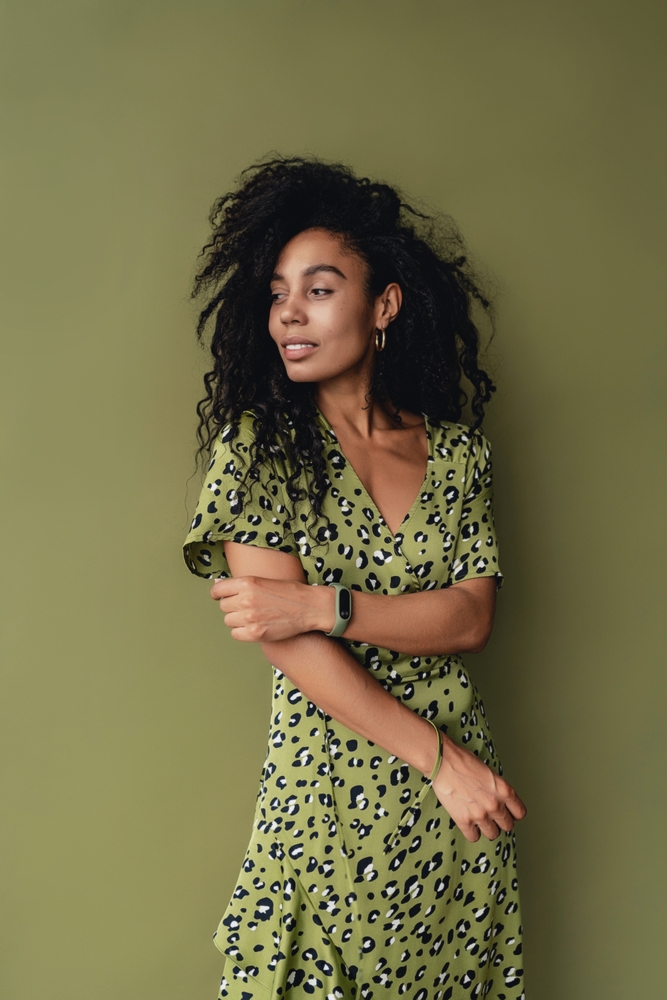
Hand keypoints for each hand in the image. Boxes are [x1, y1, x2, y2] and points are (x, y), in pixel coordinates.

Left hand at [210, 576, 334, 641]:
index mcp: (247, 582)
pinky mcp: (255, 633)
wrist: (309, 607)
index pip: (218, 590)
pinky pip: (236, 634)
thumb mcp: (264, 580)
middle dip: (233, 606)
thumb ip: (241, 584)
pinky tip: (254, 626)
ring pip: (229, 620)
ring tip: (254, 616)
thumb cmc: (290, 592)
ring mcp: (249, 617)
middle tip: (248, 606)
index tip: (220, 596)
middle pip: (224, 606)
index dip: (218, 594)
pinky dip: (242, 632)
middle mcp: (245, 599)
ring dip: (238, 619)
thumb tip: (218, 585)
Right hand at [432, 734, 526, 841]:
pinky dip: (471, 832)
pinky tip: (468, 823)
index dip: (513, 813)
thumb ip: (497, 789)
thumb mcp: (489, 773)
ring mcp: (480, 814)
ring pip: (493, 834)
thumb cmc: (463, 761)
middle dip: (500, 821)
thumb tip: (498, 800)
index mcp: (504, 790)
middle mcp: (495, 804)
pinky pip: (474, 837)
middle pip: (507, 826)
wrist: (443, 761)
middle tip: (492, 816)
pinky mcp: (464, 820)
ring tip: (479, 820)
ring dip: (487, 828)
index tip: (508, 813)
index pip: (520, 813)